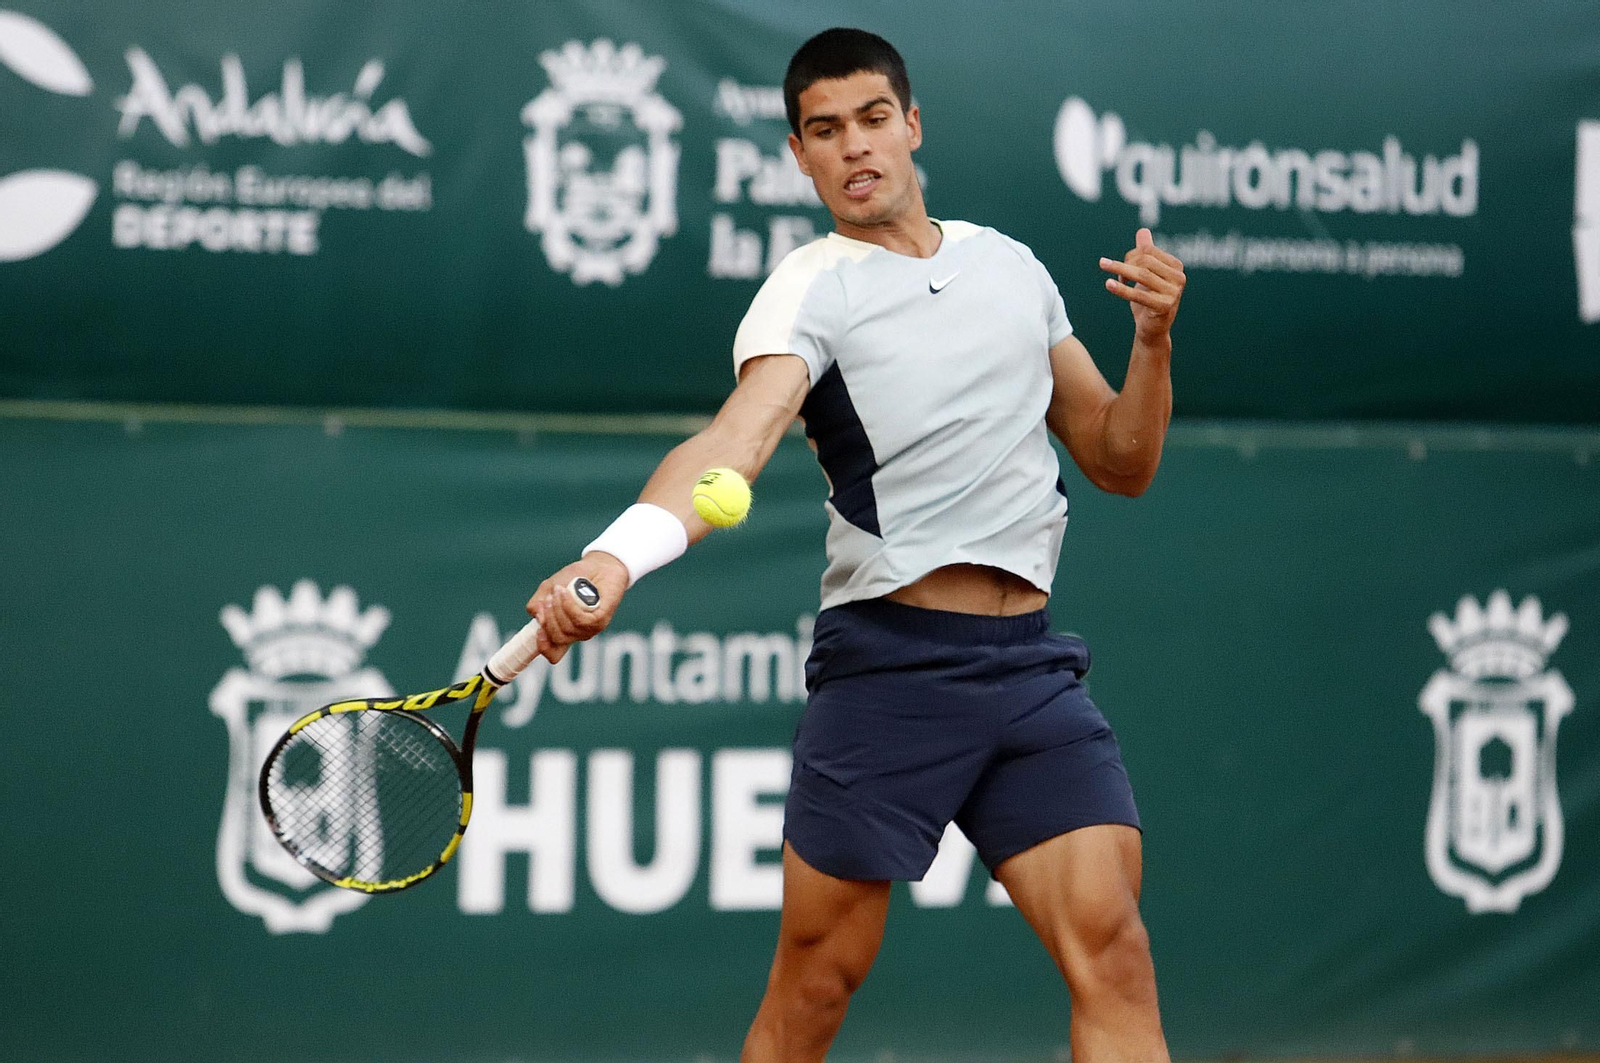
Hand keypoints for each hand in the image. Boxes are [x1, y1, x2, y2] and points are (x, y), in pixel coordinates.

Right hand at [524, 552, 629, 662]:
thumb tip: (537, 617)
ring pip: (567, 629)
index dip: (543, 647)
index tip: (537, 631)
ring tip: (558, 590)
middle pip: (557, 639)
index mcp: (564, 630)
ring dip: (557, 609)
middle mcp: (577, 633)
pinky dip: (569, 606)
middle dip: (548, 619)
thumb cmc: (575, 578)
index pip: (554, 654)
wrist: (601, 565)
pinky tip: (566, 593)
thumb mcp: (549, 589)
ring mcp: (590, 628)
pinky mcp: (601, 619)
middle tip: (548, 598)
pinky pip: (580, 620)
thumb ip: (538, 603)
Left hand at [1100, 228, 1185, 342]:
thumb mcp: (1147, 275)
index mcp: (1176, 266)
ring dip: (1120, 270)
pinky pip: (1139, 295)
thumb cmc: (1148, 299)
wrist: (1152, 330)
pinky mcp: (1164, 306)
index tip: (1122, 268)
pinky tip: (1108, 284)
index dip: (1130, 255)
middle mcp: (1179, 278)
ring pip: (1142, 275)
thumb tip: (1142, 231)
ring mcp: (1174, 293)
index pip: (1148, 251)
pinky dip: (1122, 289)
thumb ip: (1146, 253)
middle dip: (1125, 264)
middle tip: (1115, 272)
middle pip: (1145, 261)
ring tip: (1103, 265)